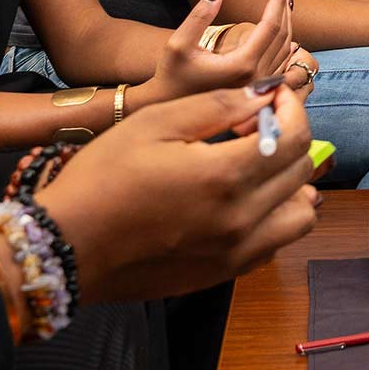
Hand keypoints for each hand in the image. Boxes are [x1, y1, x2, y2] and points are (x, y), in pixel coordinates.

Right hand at [35, 84, 316, 303]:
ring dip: (291, 184)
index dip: (292, 108)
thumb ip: (218, 106)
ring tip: (257, 164)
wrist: (67, 246)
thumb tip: (264, 96)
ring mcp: (235, 253)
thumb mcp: (155, 123)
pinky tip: (242, 199)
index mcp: (226, 177)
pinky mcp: (223, 273)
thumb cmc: (102, 178)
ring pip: (300, 216)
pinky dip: (274, 217)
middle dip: (290, 137)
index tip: (272, 96)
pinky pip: (274, 244)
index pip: (295, 138)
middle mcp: (241, 220)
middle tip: (256, 123)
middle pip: (301, 172)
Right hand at [141, 0, 290, 105]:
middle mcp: (256, 77)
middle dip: (285, 7)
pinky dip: (286, 43)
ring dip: (288, 23)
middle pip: (282, 36)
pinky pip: (281, 63)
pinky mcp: (257, 89)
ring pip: (286, 49)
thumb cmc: (171, 75)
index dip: (277, 0)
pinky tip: (286, 32)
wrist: (171, 108)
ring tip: (285, 0)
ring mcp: (259, 85)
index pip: (270, 25)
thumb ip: (198, 16)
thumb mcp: (178, 43)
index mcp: (241, 64)